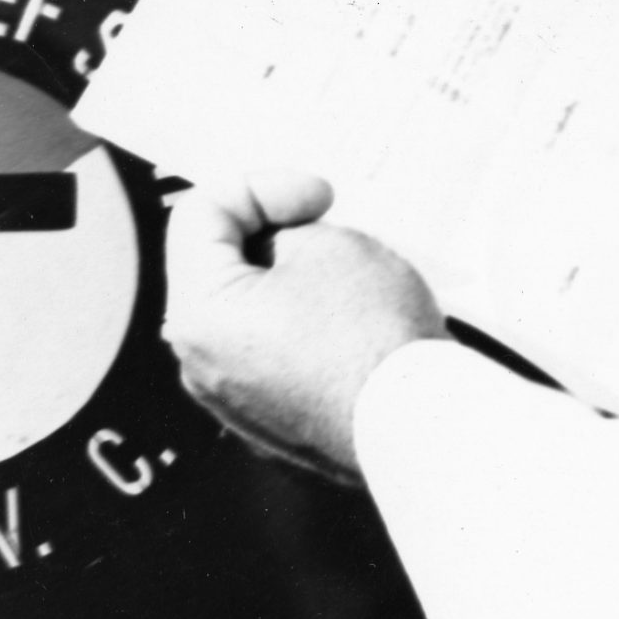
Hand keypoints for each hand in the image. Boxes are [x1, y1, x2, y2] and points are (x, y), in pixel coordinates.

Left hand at [162, 171, 446, 479]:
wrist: (420, 430)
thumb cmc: (374, 340)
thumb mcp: (325, 242)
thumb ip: (282, 230)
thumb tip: (279, 247)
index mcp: (199, 316)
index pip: (200, 215)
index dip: (261, 188)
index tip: (315, 198)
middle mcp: (202, 367)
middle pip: (218, 265)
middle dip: (271, 233)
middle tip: (325, 225)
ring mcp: (235, 403)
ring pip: (248, 311)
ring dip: (288, 280)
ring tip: (343, 274)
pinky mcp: (272, 424)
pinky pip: (272, 353)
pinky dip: (301, 326)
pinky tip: (346, 320)